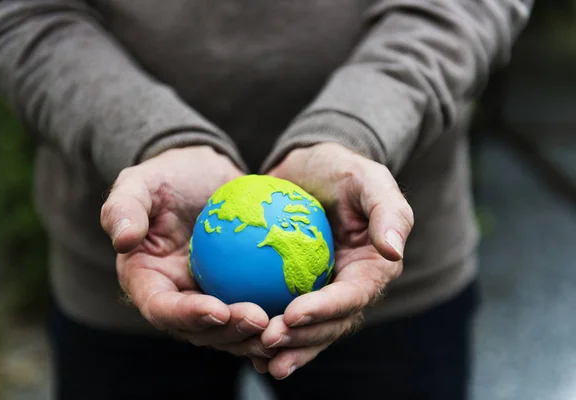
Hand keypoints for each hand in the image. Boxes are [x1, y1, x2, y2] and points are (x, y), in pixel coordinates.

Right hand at [100, 146, 274, 358]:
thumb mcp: (139, 182)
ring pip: (230, 330)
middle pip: (199, 330)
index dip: (187, 316)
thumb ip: (123, 207)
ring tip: (284, 327)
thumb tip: (122, 239)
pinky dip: (274, 317)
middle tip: (262, 321)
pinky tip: (301, 314)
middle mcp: (176, 297)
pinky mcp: (235, 290)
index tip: (219, 310)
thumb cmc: (167, 176)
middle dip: (229, 334)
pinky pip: (254, 308)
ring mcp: (206, 297)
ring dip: (255, 335)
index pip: (161, 308)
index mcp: (146, 281)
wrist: (203, 175)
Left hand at [252, 142, 413, 378]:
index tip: (293, 313)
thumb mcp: (367, 178)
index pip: (353, 296)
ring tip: (256, 355)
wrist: (307, 169)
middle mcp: (349, 287)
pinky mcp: (294, 290)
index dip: (326, 309)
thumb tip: (392, 251)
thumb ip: (387, 211)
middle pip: (330, 323)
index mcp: (372, 268)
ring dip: (285, 346)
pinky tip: (241, 343)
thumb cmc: (340, 169)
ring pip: (307, 330)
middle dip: (302, 338)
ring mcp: (321, 292)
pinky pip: (282, 315)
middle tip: (268, 340)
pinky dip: (266, 332)